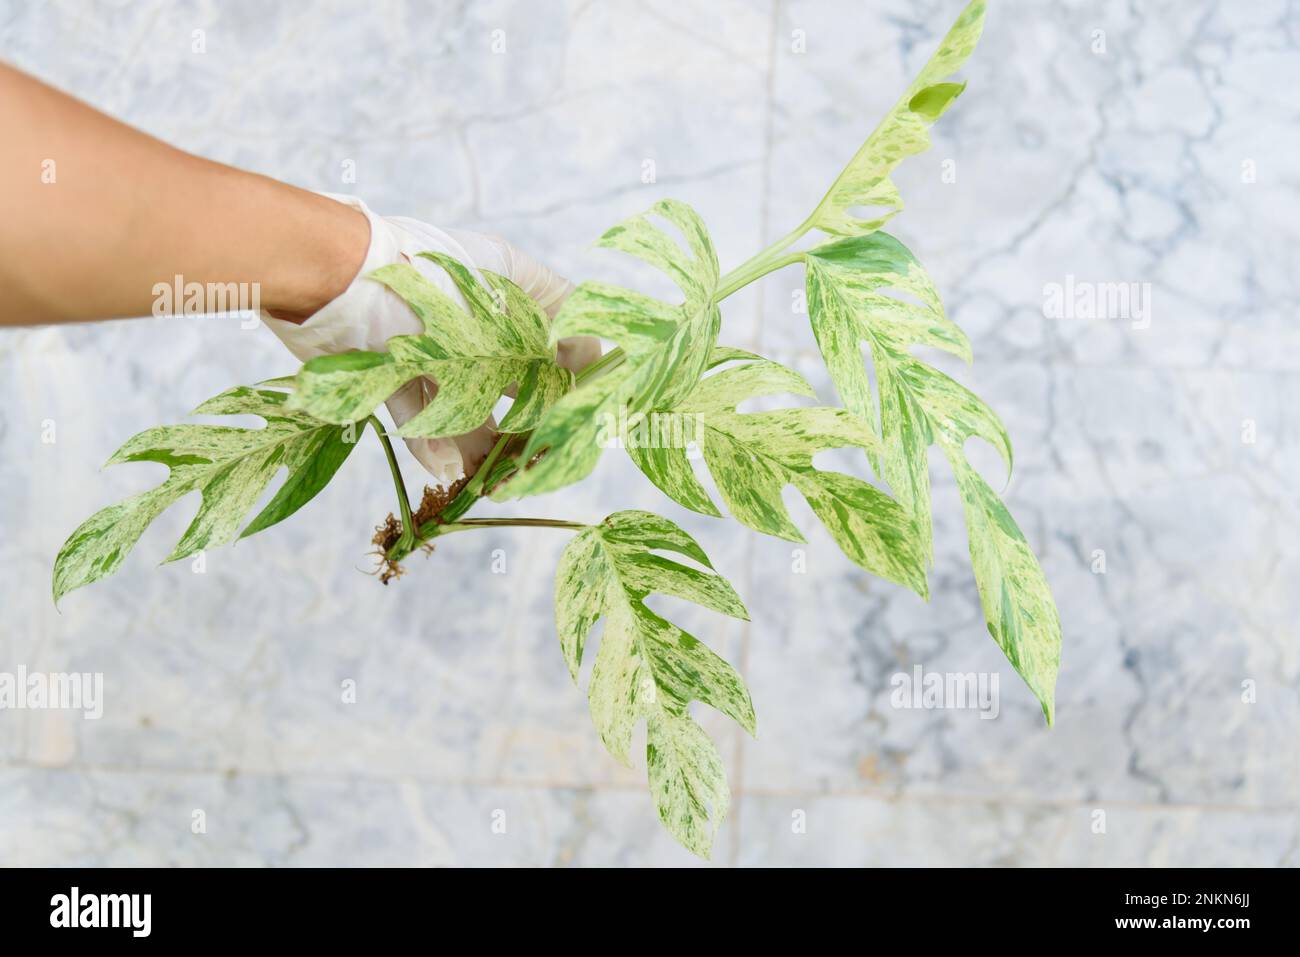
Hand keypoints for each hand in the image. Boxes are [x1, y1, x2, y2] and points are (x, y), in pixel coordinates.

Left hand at [263, 194, 599, 484]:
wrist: (327, 282)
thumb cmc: (424, 284)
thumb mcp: (500, 309)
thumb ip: (550, 337)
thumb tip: (596, 358)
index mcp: (510, 282)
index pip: (565, 325)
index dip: (583, 369)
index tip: (595, 410)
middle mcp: (473, 311)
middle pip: (516, 372)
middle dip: (531, 419)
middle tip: (540, 459)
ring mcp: (430, 339)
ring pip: (467, 399)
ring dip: (481, 443)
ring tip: (493, 482)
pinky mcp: (387, 367)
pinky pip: (418, 410)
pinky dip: (433, 441)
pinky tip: (448, 471)